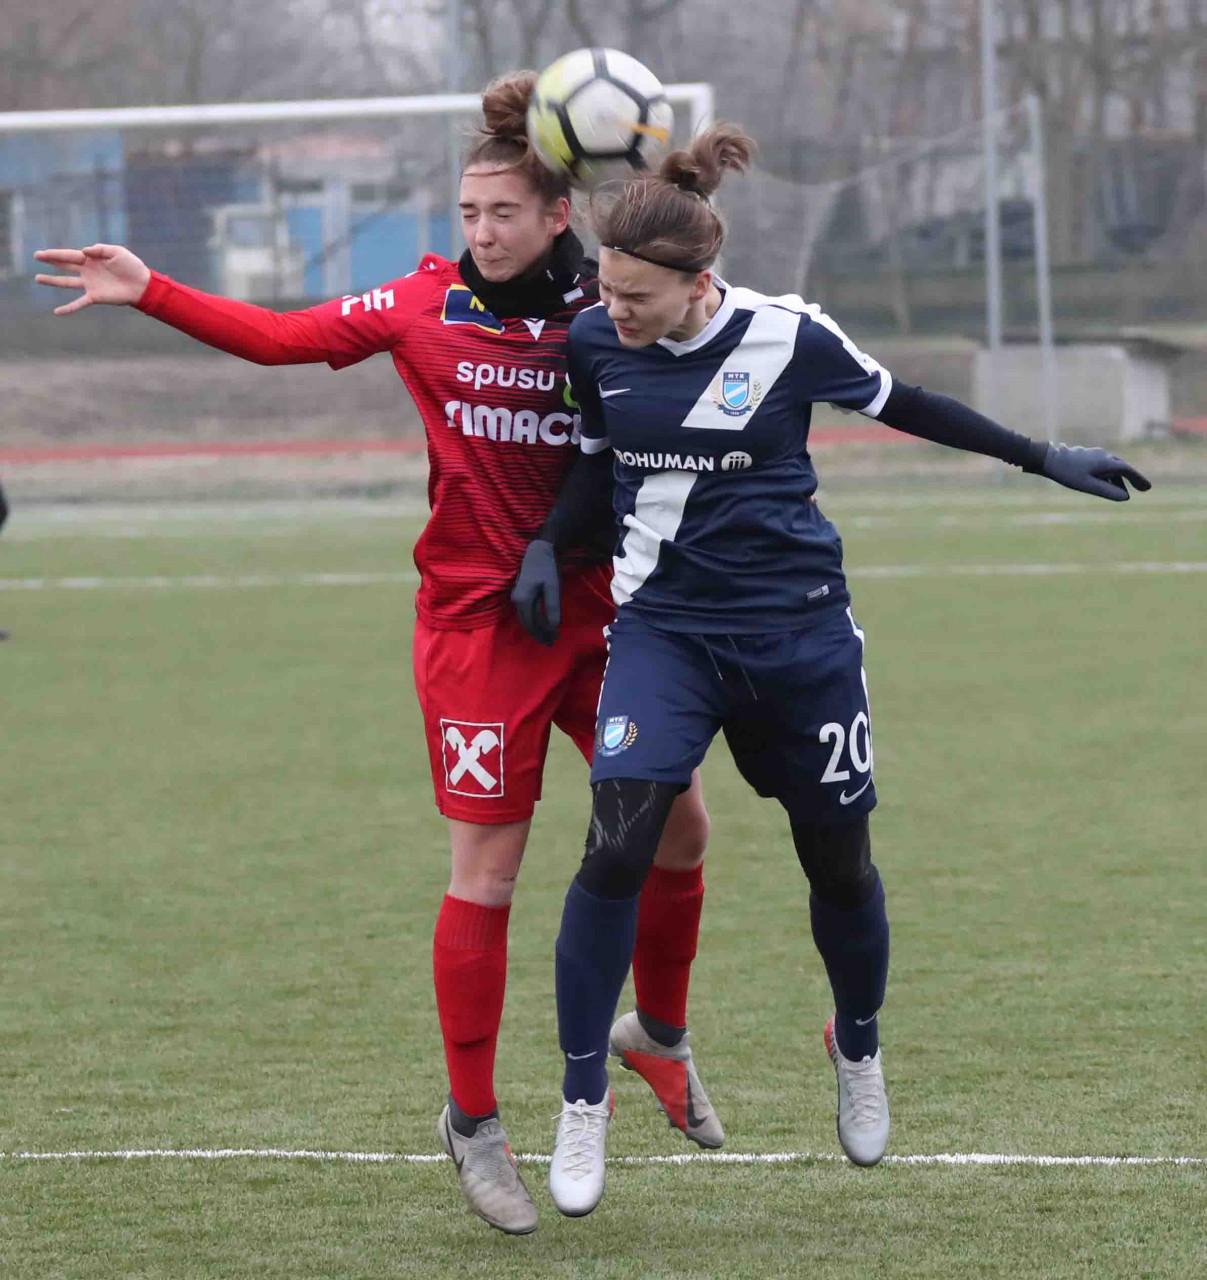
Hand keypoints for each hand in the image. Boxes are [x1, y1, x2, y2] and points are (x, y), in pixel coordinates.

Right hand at [34, 244, 151, 314]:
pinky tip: (57, 312)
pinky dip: (68, 308)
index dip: (55, 254)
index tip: (41, 254)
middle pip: (65, 265)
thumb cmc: (132, 266)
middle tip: (36, 256)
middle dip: (51, 261)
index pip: (70, 255)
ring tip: (37, 279)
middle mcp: (88, 271)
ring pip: (67, 282)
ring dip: (52, 281)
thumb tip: (83, 250)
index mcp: (92, 259)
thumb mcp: (117, 252)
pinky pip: (79, 303)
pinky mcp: (95, 297)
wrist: (142, 285)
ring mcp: (90, 284)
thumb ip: (100, 249)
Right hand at [511, 539, 560, 645]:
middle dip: (538, 634)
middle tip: (550, 643)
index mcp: (523, 600)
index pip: (532, 624)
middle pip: (527, 623)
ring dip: (536, 628)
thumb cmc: (547, 568)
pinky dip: (533, 620)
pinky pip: (525, 612)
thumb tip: (552, 627)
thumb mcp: (553, 588)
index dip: (542, 634)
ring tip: (547, 635)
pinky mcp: (520, 593)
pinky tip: (541, 623)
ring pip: (525, 618)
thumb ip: (552, 607)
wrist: (539, 550)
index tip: (553, 641)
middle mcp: (516, 600)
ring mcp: (516, 596)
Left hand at [1039, 443, 1151, 500]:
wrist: (1048, 458)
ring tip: (1123, 491)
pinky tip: (1106, 483)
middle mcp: (1104, 455)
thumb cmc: (1067, 473)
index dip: (1139, 479)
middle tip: (1143, 489)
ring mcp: (1095, 454)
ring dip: (1119, 479)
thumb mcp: (1088, 485)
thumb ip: (1107, 491)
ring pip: (1112, 467)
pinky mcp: (1087, 456)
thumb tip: (1126, 497)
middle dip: (1132, 479)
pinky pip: (1103, 466)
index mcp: (1106, 462)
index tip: (1147, 488)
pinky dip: (1109, 475)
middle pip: (1122, 468)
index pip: (1127, 471)